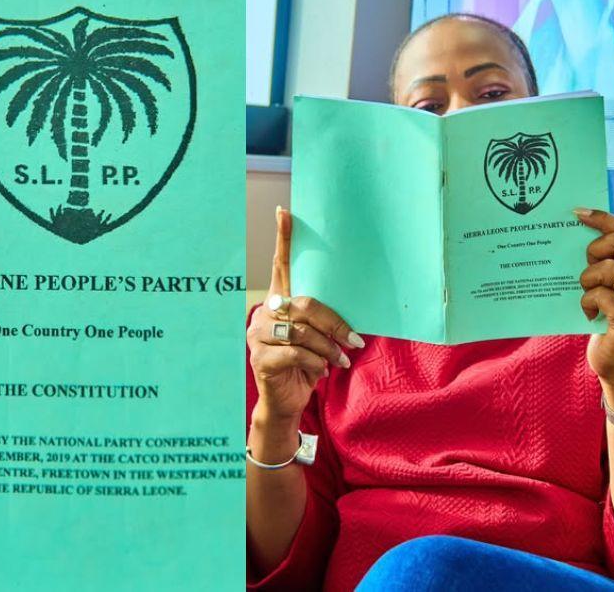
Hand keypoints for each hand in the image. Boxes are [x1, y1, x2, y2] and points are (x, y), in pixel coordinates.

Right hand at [247, 207, 363, 424]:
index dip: (283, 239)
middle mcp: (266, 312)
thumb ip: (322, 321)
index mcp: (280, 301)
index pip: (280, 266)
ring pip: (303, 332)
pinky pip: (297, 354)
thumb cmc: (305, 364)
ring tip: (340, 360)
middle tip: (354, 339)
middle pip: (305, 305)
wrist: (286, 401)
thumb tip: (353, 317)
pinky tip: (320, 371)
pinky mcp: (261, 358)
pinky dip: (315, 363)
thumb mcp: (317, 338)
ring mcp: (259, 335)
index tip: (284, 212)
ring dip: (328, 348)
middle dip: (333, 323)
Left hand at [575, 208, 613, 403]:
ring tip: (589, 297)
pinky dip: (588, 303)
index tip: (578, 213)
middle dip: (596, 249)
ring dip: (588, 281)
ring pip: (608, 269)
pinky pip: (601, 296)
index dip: (603, 219)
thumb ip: (607, 264)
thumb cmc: (612, 323)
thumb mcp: (612, 288)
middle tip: (587, 266)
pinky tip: (590, 315)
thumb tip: (581, 234)